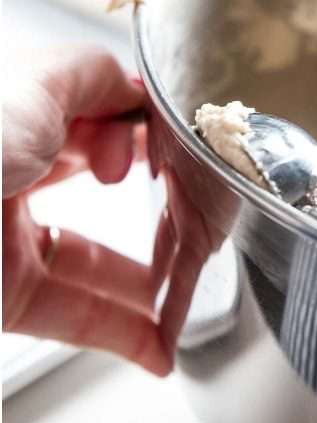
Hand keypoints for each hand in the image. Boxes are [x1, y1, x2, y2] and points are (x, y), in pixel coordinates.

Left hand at [2, 47, 171, 373]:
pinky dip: (124, 337)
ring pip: (88, 267)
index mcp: (3, 124)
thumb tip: (133, 91)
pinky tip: (162, 346)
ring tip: (192, 294)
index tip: (160, 154)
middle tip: (192, 225)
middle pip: (91, 201)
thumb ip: (91, 76)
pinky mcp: (1, 301)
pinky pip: (73, 318)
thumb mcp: (30, 84)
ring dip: (148, 288)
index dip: (129, 139)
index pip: (80, 127)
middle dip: (150, 215)